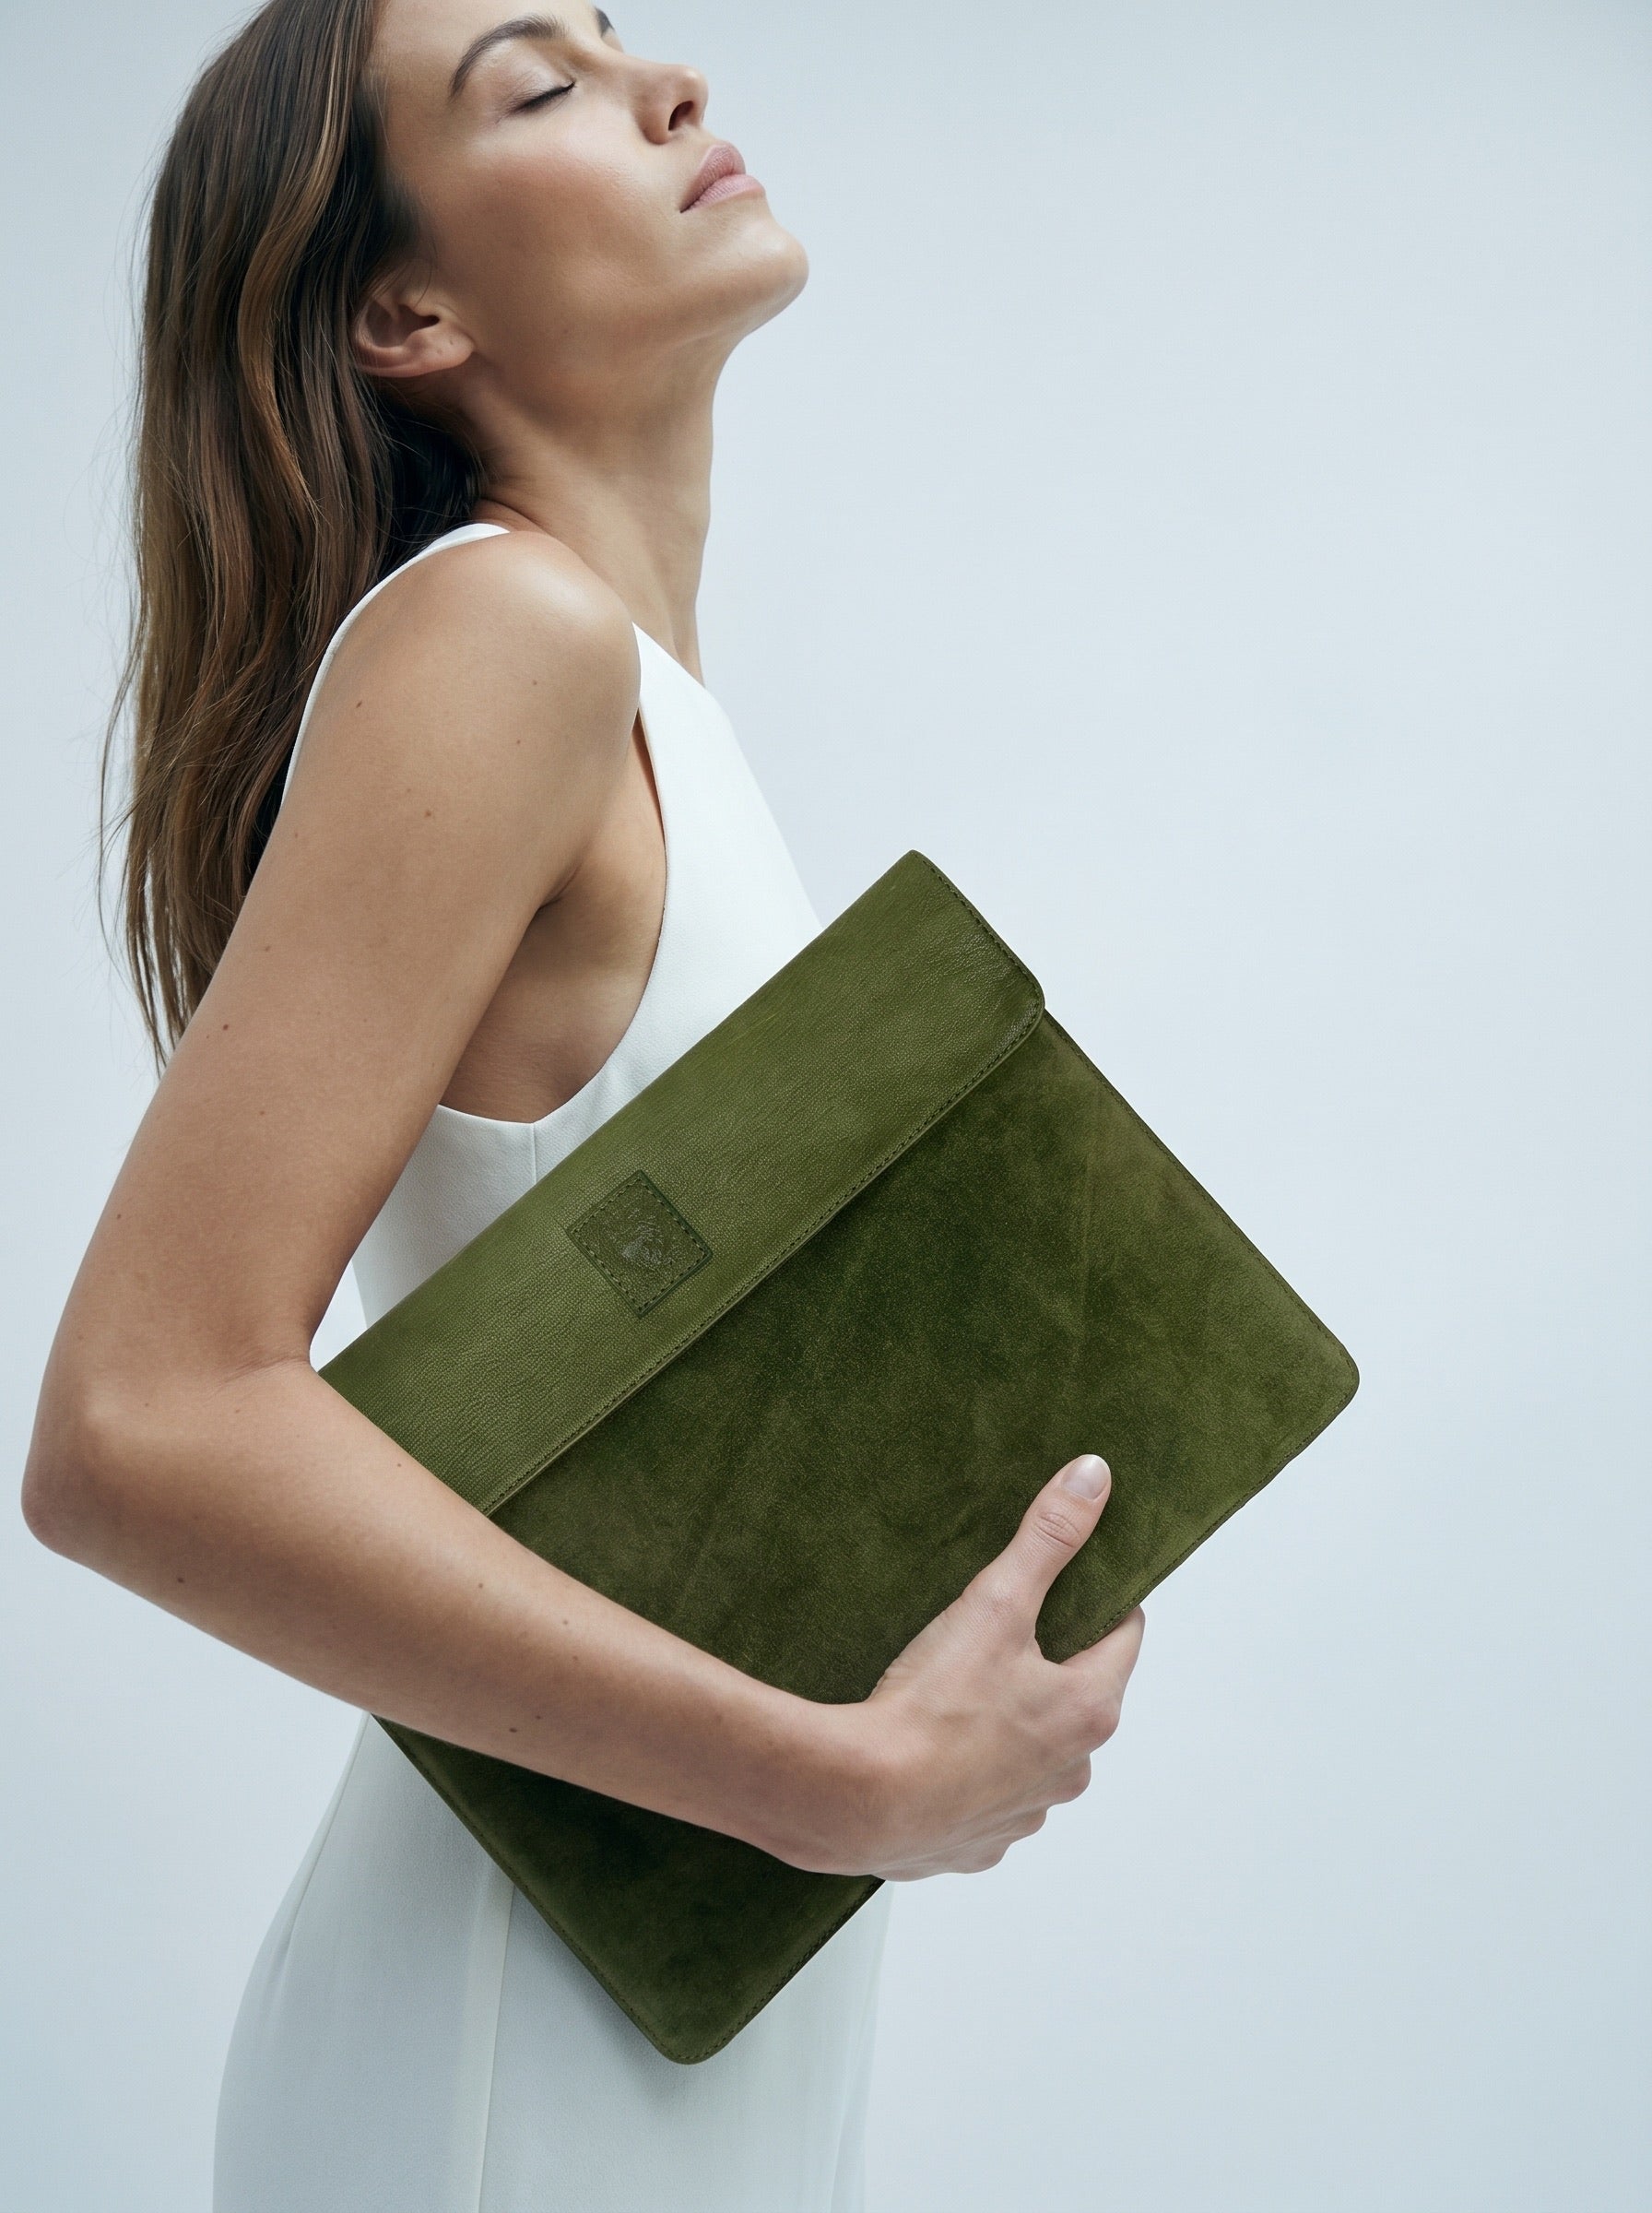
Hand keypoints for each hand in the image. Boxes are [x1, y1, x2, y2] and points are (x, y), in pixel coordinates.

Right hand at [823, 1454, 1145, 1880]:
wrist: (858, 1801)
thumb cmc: (932, 1706)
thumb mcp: (995, 1603)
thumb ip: (1048, 1538)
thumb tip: (1093, 1478)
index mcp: (1089, 1710)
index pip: (1122, 1636)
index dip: (1098, 1601)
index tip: (1069, 1582)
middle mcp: (1070, 1772)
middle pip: (1075, 1698)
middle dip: (1045, 1666)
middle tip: (994, 1632)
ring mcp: (1024, 1815)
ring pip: (1030, 1754)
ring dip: (1006, 1727)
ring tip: (953, 1694)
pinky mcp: (974, 1846)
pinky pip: (983, 1802)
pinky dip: (964, 1776)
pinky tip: (925, 1750)